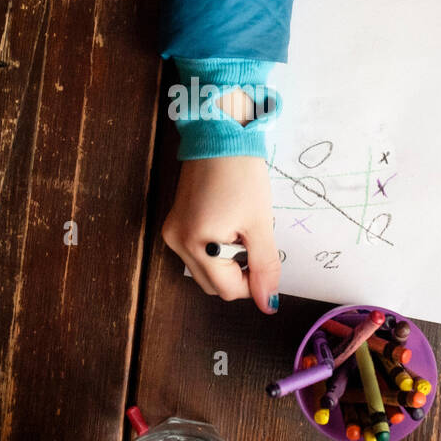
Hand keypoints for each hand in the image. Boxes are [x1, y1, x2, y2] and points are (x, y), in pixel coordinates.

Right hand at [162, 156, 279, 313]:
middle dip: (239, 273)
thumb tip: (267, 304)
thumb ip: (265, 266)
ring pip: (205, 271)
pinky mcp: (174, 224)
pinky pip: (197, 253)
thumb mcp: (260, 223)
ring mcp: (172, 233)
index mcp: (196, 244)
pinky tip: (227, 225)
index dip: (253, 283)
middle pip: (213, 285)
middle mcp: (177, 243)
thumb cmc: (241, 174)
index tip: (265, 260)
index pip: (227, 290)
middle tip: (253, 241)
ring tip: (239, 229)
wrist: (220, 137)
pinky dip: (216, 251)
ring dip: (227, 263)